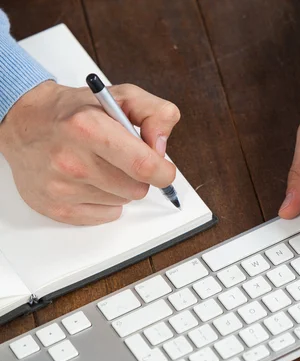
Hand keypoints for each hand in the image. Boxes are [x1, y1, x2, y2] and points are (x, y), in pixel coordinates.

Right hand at [0, 81, 179, 224]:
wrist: (25, 122)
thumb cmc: (76, 111)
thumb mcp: (122, 96)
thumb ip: (156, 114)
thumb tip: (162, 147)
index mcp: (90, 127)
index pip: (144, 166)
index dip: (163, 171)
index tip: (163, 169)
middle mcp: (72, 159)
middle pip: (136, 189)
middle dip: (139, 176)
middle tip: (123, 159)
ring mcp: (61, 187)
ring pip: (123, 202)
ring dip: (120, 187)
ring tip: (101, 165)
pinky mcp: (55, 207)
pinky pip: (105, 215)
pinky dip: (106, 201)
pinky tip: (91, 181)